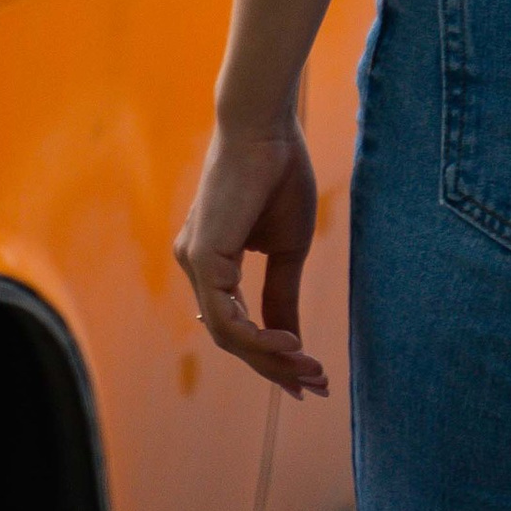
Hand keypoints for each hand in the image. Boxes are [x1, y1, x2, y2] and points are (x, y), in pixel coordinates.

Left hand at [174, 118, 327, 396]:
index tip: (306, 378)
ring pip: (228, 336)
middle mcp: (196, 264)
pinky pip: (226, 318)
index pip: (237, 324)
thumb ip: (281, 296)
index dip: (271, 357)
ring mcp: (193, 262)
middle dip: (276, 367)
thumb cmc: (278, 174)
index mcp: (212, 261)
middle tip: (317, 385)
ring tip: (311, 368)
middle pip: (233, 338)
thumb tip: (290, 343)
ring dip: (271, 359)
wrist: (267, 126)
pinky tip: (290, 345)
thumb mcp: (287, 248)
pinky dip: (258, 339)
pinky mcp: (200, 257)